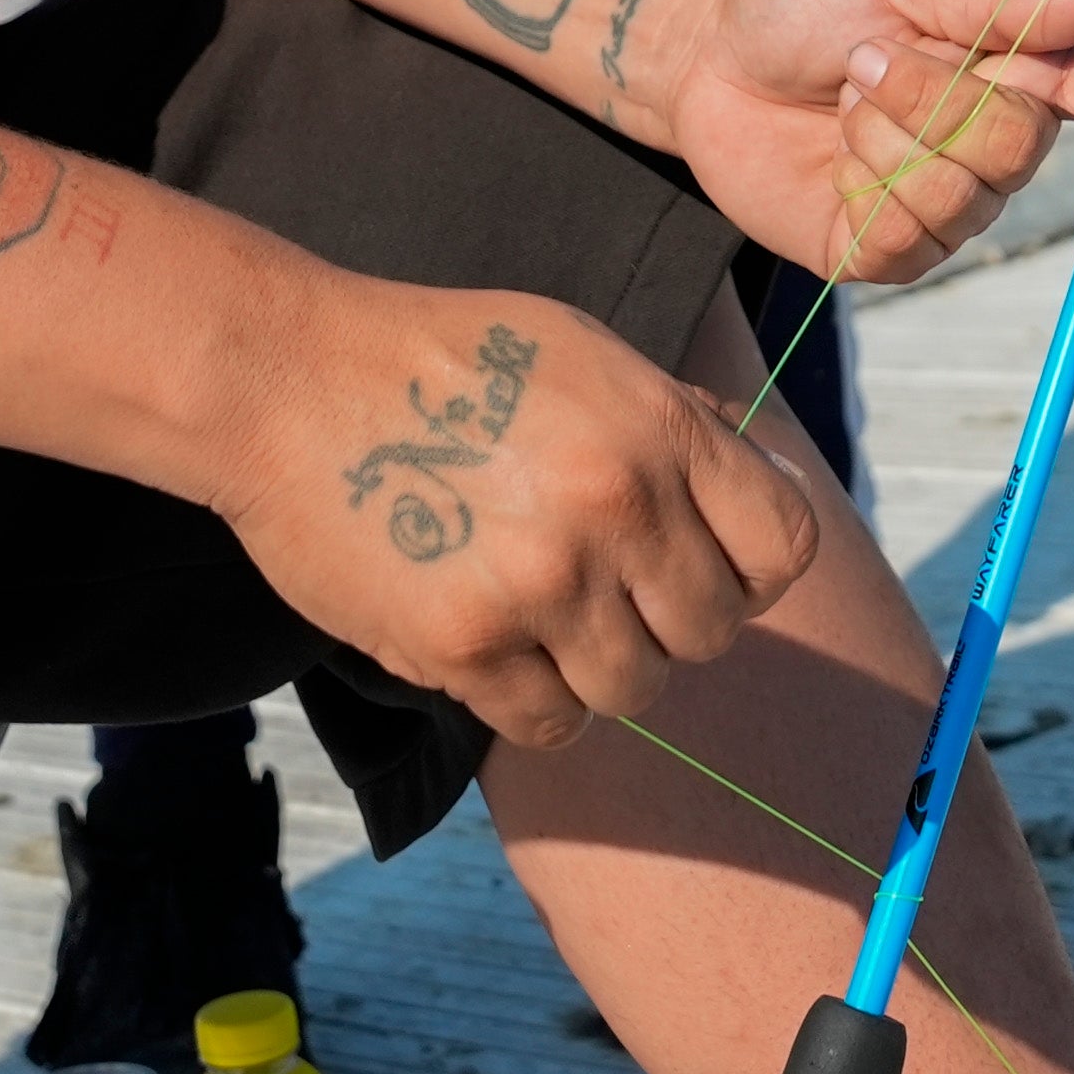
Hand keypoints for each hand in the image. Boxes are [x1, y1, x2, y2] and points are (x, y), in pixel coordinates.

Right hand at [218, 283, 816, 744]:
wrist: (288, 379)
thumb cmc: (438, 357)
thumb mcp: (580, 350)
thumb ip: (673, 421)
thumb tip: (762, 482)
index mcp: (657, 429)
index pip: (784, 546)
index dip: (752, 567)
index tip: (703, 563)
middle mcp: (616, 509)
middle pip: (711, 632)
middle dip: (666, 620)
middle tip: (604, 589)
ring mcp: (541, 584)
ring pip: (634, 689)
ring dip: (597, 665)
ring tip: (540, 612)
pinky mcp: (465, 647)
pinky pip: (550, 723)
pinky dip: (530, 698)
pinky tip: (493, 641)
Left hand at [639, 0, 1073, 291]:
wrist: (703, 56)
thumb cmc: (801, 3)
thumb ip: (996, 3)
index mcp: (1016, 65)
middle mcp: (996, 140)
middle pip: (1024, 144)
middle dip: (939, 94)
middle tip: (871, 55)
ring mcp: (947, 203)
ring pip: (964, 189)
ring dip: (891, 130)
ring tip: (846, 93)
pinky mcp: (890, 252)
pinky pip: (911, 235)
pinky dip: (865, 182)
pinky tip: (836, 151)